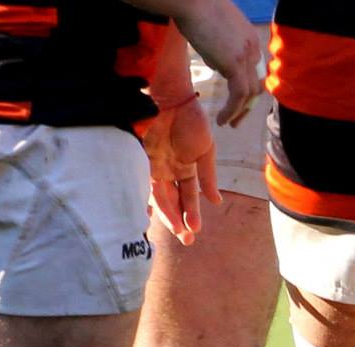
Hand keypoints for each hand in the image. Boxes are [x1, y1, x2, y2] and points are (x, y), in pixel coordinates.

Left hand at [145, 97, 219, 243]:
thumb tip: (216, 202)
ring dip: (168, 216)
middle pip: (173, 201)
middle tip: (187, 241)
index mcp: (186, 167)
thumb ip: (208, 177)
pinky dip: (146, 200)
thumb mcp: (205, 150)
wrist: (169, 95)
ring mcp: (152, 166)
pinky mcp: (138, 159)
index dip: (192, 213)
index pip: (189, 196)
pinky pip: (141, 184)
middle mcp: (168, 170)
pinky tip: (149, 216)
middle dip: (179, 221)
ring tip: (177, 231)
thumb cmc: (190, 119)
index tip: (195, 231)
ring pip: (159, 197)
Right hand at [170, 0, 260, 126]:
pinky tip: (222, 119)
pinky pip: (239, 95)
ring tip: (228, 123)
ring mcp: (245, 56)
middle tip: (235, 120)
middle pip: (256, 84)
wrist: (191, 2)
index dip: (248, 90)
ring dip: (239, 112)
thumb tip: (217, 63)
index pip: (255, 71)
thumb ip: (221, 47)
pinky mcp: (234, 64)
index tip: (238, 103)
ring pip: (250, 93)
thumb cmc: (195, 9)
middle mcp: (252, 48)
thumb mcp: (214, 30)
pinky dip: (232, 110)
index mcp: (250, 39)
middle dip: (247, 105)